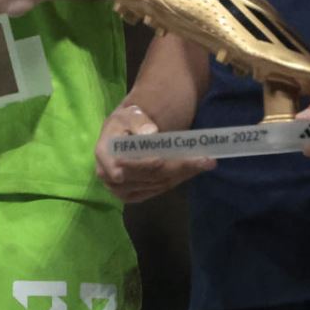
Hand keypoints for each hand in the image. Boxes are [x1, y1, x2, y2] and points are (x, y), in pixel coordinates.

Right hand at [94, 103, 213, 202]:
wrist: (127, 134)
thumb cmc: (128, 121)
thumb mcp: (131, 114)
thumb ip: (139, 122)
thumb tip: (151, 134)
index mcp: (104, 153)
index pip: (120, 166)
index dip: (141, 165)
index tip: (161, 159)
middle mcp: (109, 175)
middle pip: (145, 176)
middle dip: (176, 168)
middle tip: (204, 160)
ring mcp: (120, 189)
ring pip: (156, 184)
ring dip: (182, 174)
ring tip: (204, 162)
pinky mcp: (133, 195)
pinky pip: (157, 190)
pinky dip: (177, 180)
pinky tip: (192, 170)